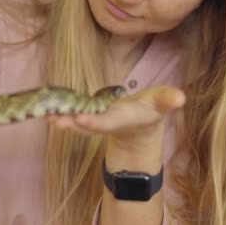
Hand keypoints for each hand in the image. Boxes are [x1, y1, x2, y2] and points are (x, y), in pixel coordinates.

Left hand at [47, 85, 185, 145]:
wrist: (141, 126)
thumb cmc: (151, 109)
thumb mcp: (162, 102)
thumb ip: (169, 99)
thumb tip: (181, 97)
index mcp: (126, 118)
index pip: (111, 121)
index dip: (97, 121)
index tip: (82, 119)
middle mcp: (109, 123)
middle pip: (90, 125)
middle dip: (74, 124)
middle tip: (58, 120)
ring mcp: (97, 124)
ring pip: (78, 124)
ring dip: (63, 120)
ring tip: (46, 114)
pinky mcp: (88, 120)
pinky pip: (73, 118)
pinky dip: (60, 115)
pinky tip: (45, 110)